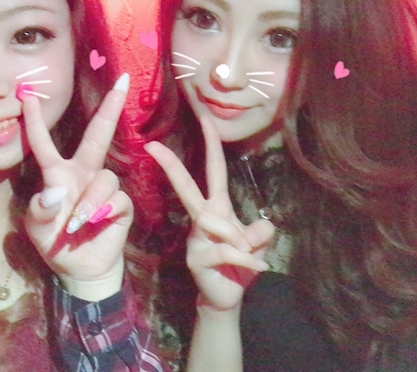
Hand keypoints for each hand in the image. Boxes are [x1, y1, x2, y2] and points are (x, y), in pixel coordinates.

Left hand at [22, 74, 131, 301]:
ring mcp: (103, 188)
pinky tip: (96, 225)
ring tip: (76, 225)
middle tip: (122, 82)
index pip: (45, 143)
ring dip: (89, 203)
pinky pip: (116, 199)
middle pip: (98, 135)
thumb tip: (56, 192)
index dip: (35, 121)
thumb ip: (41, 210)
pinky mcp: (121, 204)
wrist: (80, 269)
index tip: (27, 94)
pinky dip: (103, 213)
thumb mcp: (37, 228)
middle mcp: (83, 173)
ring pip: (104, 179)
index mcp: (58, 174)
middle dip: (110, 109)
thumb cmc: (54, 243)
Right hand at [144, 116, 274, 312]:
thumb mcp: (256, 244)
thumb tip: (263, 225)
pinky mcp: (196, 259)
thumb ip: (260, 232)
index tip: (204, 119)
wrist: (225, 297)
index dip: (210, 145)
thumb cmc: (238, 265)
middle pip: (187, 187)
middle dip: (172, 166)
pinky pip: (226, 251)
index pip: (213, 171)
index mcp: (218, 208)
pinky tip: (257, 268)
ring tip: (253, 256)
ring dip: (240, 240)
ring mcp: (195, 238)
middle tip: (153, 146)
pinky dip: (247, 259)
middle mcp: (203, 219)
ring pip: (215, 223)